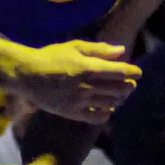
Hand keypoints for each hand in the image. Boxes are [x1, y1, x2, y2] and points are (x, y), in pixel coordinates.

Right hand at [12, 41, 140, 124]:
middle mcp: (87, 86)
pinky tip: (106, 108)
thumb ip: (100, 50)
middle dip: (129, 86)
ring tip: (119, 95)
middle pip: (120, 89)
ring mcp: (80, 101)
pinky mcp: (72, 113)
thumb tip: (122, 51)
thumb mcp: (75, 46)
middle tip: (130, 84)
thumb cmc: (51, 56)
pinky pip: (96, 118)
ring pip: (111, 103)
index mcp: (89, 68)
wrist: (27, 75)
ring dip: (119, 99)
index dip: (133, 73)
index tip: (137, 72)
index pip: (120, 72)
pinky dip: (106, 114)